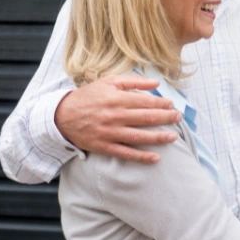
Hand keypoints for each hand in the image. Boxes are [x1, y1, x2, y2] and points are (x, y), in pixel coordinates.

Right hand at [55, 75, 182, 163]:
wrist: (61, 116)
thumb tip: (157, 83)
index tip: (171, 105)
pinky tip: (156, 158)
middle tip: (178, 118)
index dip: (162, 104)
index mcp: (116, 98)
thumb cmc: (88, 96)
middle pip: (146, 118)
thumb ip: (133, 81)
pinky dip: (141, 156)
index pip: (146, 101)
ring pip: (139, 136)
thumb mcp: (108, 82)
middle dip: (166, 118)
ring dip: (159, 137)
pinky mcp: (104, 146)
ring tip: (173, 137)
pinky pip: (125, 153)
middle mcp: (114, 115)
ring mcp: (109, 132)